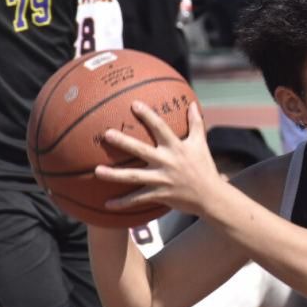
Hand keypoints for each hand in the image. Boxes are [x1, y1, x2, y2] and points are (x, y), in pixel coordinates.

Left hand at [95, 102, 219, 215]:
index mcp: (176, 148)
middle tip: (107, 134)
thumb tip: (192, 103)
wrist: (210, 196)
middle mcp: (167, 162)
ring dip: (114, 175)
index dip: (148, 116)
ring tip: (97, 171)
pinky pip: (137, 199)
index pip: (161, 128)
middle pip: (141, 150)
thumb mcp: (201, 143)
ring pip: (134, 176)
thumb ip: (195, 123)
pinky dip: (122, 203)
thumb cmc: (204, 167)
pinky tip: (107, 204)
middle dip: (124, 142)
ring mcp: (162, 180)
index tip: (134, 104)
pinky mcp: (159, 195)